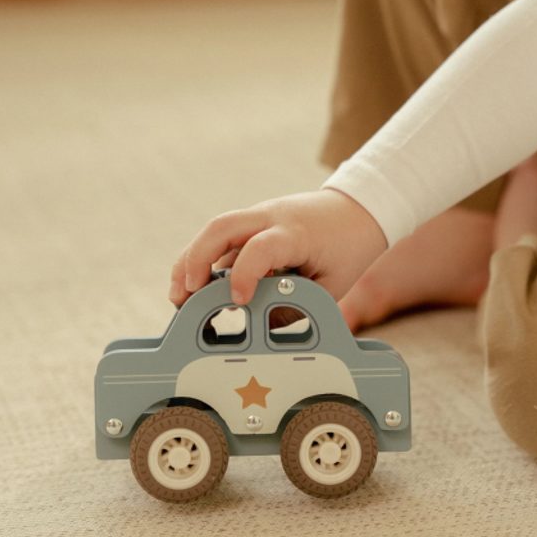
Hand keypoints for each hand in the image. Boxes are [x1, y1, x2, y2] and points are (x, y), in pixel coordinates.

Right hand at [170, 189, 387, 307]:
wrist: (357, 209)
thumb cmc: (347, 248)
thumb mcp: (331, 285)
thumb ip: (296, 305)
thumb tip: (260, 327)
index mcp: (295, 233)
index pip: (261, 247)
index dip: (244, 275)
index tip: (238, 303)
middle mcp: (271, 217)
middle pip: (220, 227)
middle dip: (195, 261)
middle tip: (183, 297)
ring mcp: (258, 216)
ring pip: (213, 231)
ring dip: (190, 261)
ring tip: (179, 297)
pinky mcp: (252, 222)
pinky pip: (221, 238)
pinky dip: (204, 259)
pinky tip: (195, 287)